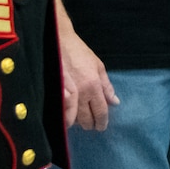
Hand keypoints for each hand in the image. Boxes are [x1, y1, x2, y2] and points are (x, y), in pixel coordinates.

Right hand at [57, 0, 117, 129]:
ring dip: (76, 122)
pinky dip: (64, 116)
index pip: (101, 111)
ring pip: (72, 118)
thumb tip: (115, 102)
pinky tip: (66, 115)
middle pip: (86, 118)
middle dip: (89, 124)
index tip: (101, 127)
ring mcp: (66, 93)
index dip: (102, 122)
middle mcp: (81, 92)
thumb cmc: (79, 52)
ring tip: (79, 121)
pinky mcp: (54, 92)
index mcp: (94, 85)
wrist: (59, 41)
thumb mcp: (98, 66)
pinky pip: (60, 111)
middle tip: (91, 126)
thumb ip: (107, 86)